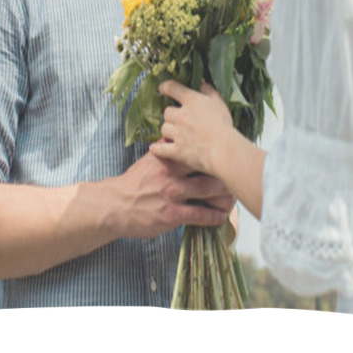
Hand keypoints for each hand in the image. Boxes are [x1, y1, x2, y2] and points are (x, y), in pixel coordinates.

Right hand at [113, 150, 233, 238]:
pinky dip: (214, 216)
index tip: (227, 154)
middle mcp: (172, 173)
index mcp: (167, 157)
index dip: (215, 152)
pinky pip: (199, 215)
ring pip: (208, 191)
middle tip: (237, 176)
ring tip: (234, 197)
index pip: (197, 150)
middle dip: (225, 173)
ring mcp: (173, 194)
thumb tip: (177, 135)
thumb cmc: (134, 182)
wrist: (115, 205)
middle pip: (208, 168)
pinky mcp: (172, 214)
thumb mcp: (148, 160)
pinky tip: (222, 217)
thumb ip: (166, 150)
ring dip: (225, 194)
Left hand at [151, 80, 236, 176]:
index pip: (171, 88)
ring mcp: (177, 134)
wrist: (224, 150)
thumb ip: (209, 90)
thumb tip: (201, 82)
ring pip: (164, 129)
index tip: (162, 89)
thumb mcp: (219, 103)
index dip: (165, 87)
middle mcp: (181, 115)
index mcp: (192, 101)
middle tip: (180, 121)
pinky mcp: (176, 151)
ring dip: (168, 131)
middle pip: (167, 112)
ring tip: (177, 135)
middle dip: (172, 116)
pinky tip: (155, 148)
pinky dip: (157, 149)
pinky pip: (160, 149)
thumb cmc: (224, 126)